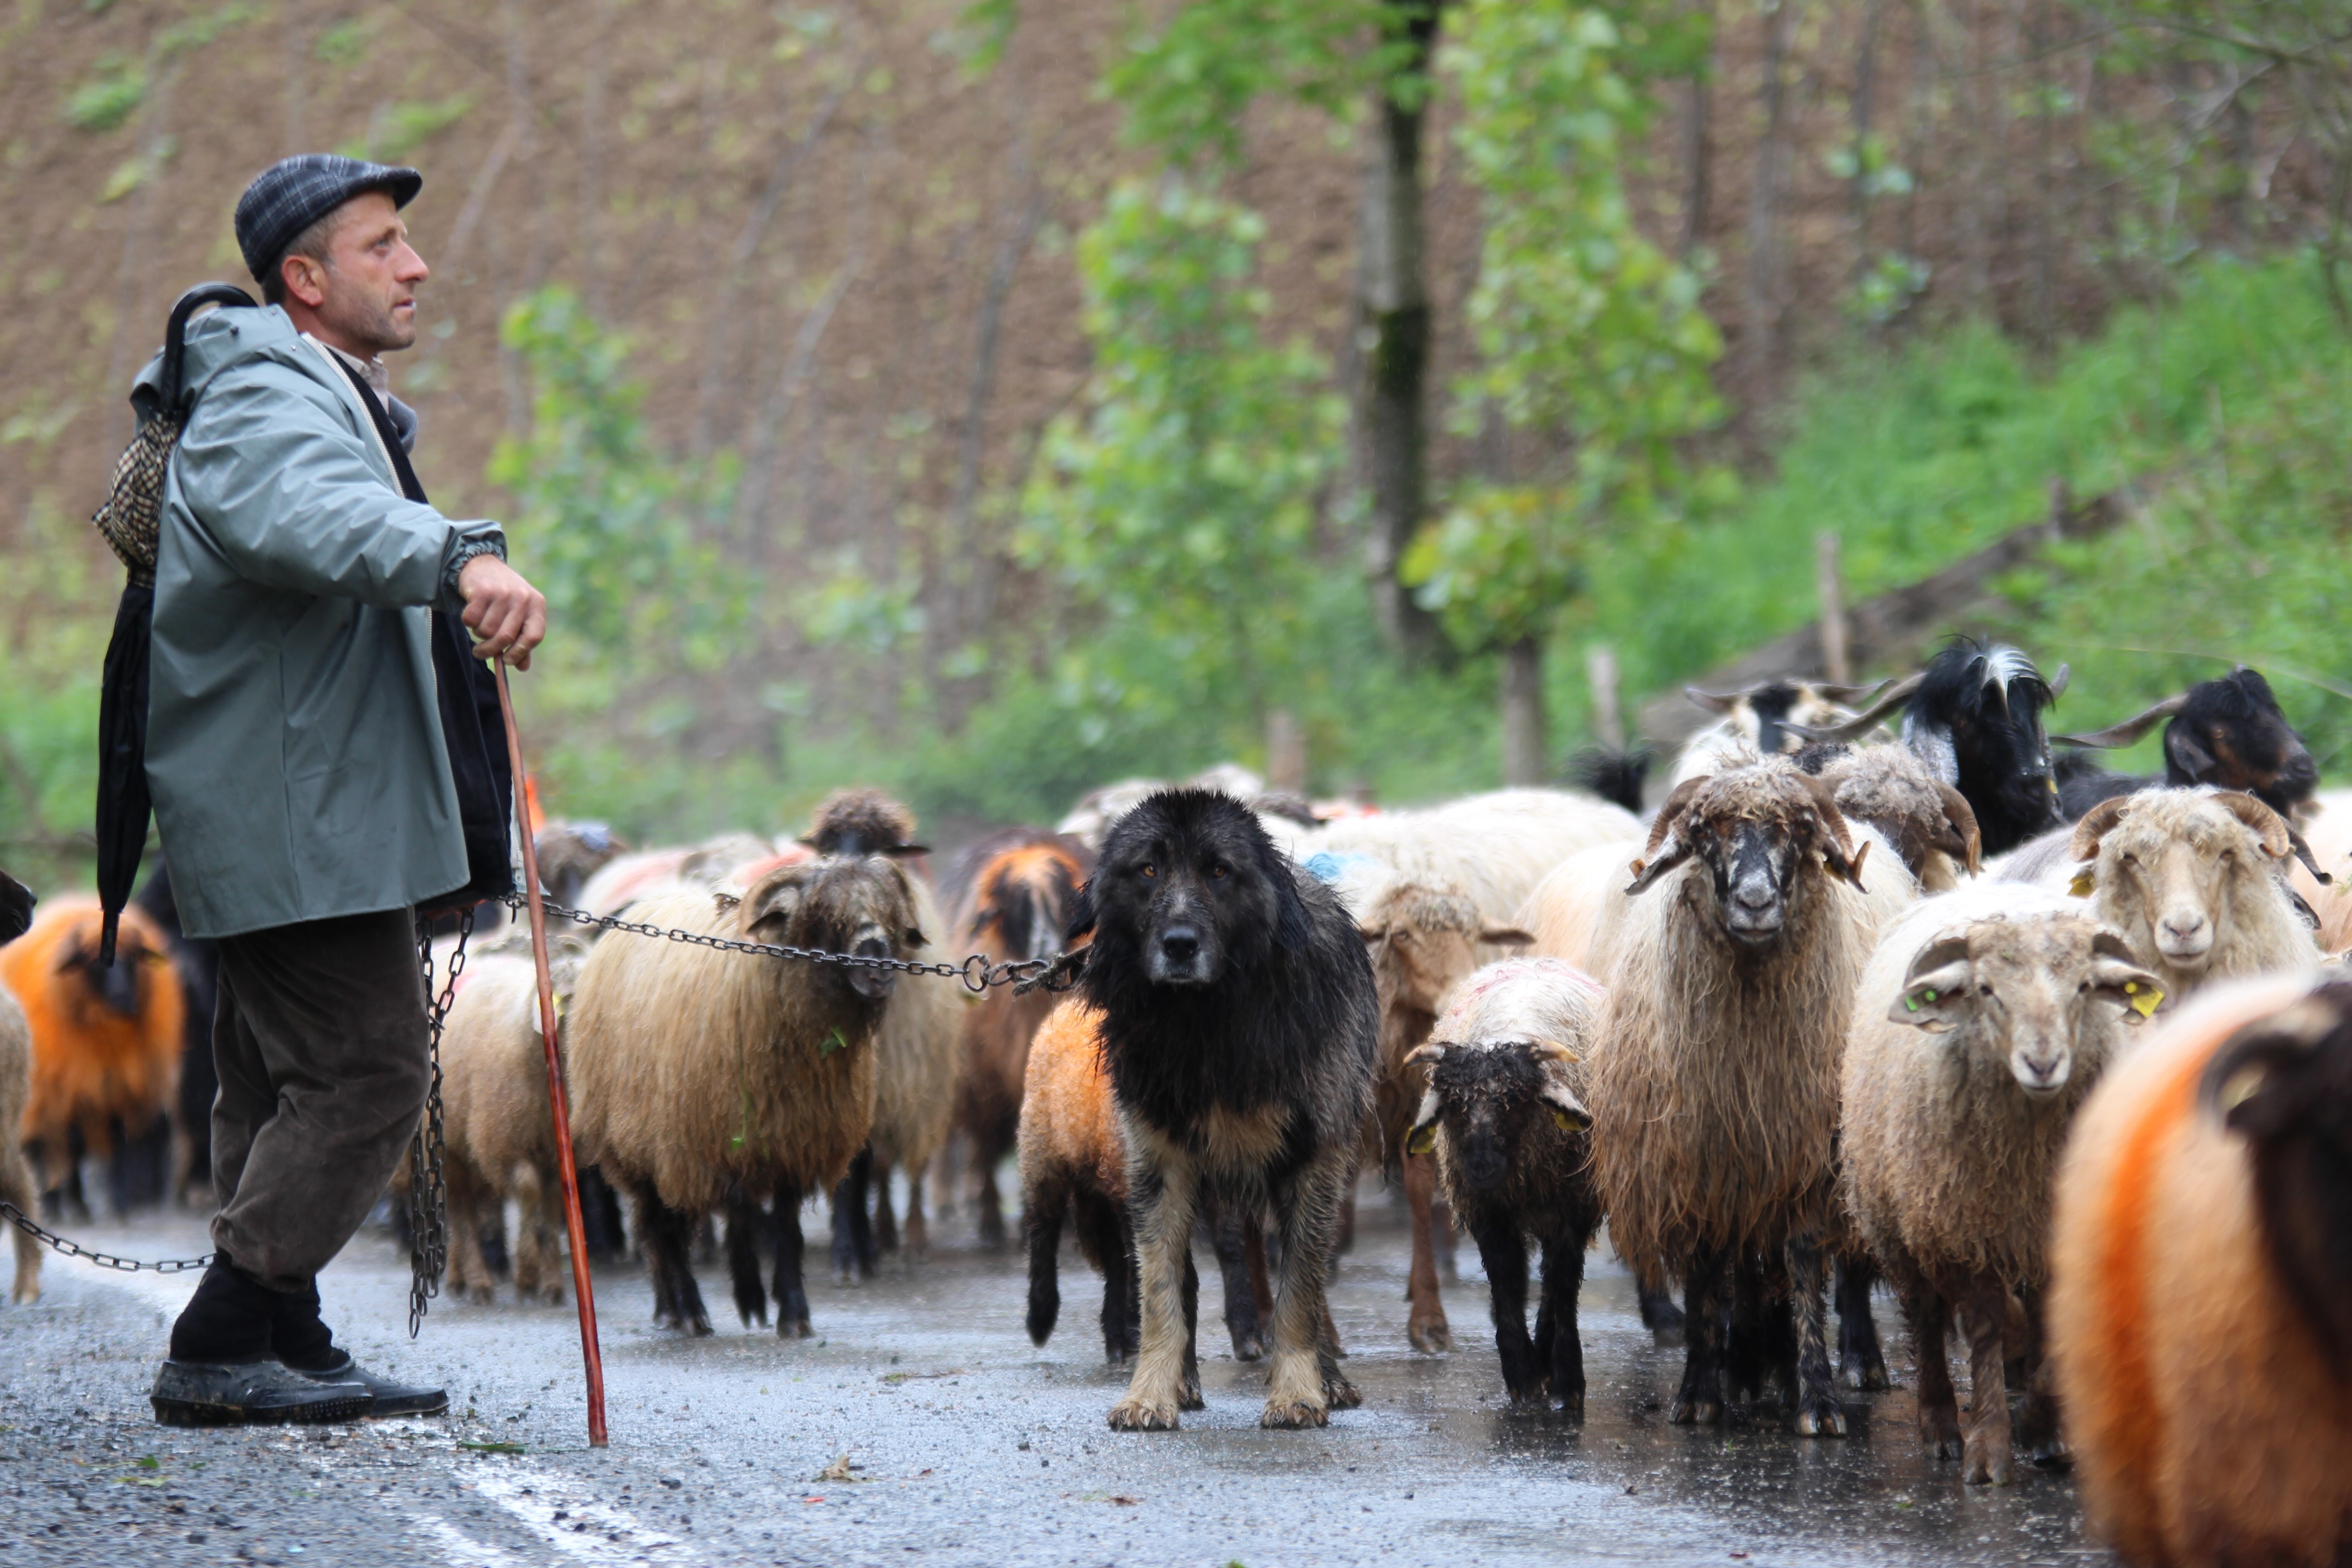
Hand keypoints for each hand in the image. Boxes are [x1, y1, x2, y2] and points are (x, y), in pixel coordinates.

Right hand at [458, 554, 546, 668]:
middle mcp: (522, 598)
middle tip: (480, 653)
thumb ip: (522, 640)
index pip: (534, 636)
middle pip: (506, 637)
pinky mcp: (481, 591)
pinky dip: (468, 622)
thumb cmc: (504, 596)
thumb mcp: (519, 613)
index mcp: (536, 604)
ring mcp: (502, 593)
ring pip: (486, 631)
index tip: (507, 661)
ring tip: (480, 623)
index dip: (520, 652)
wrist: (482, 564)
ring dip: (478, 633)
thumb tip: (522, 667)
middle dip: (490, 650)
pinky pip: (470, 620)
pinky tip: (472, 612)